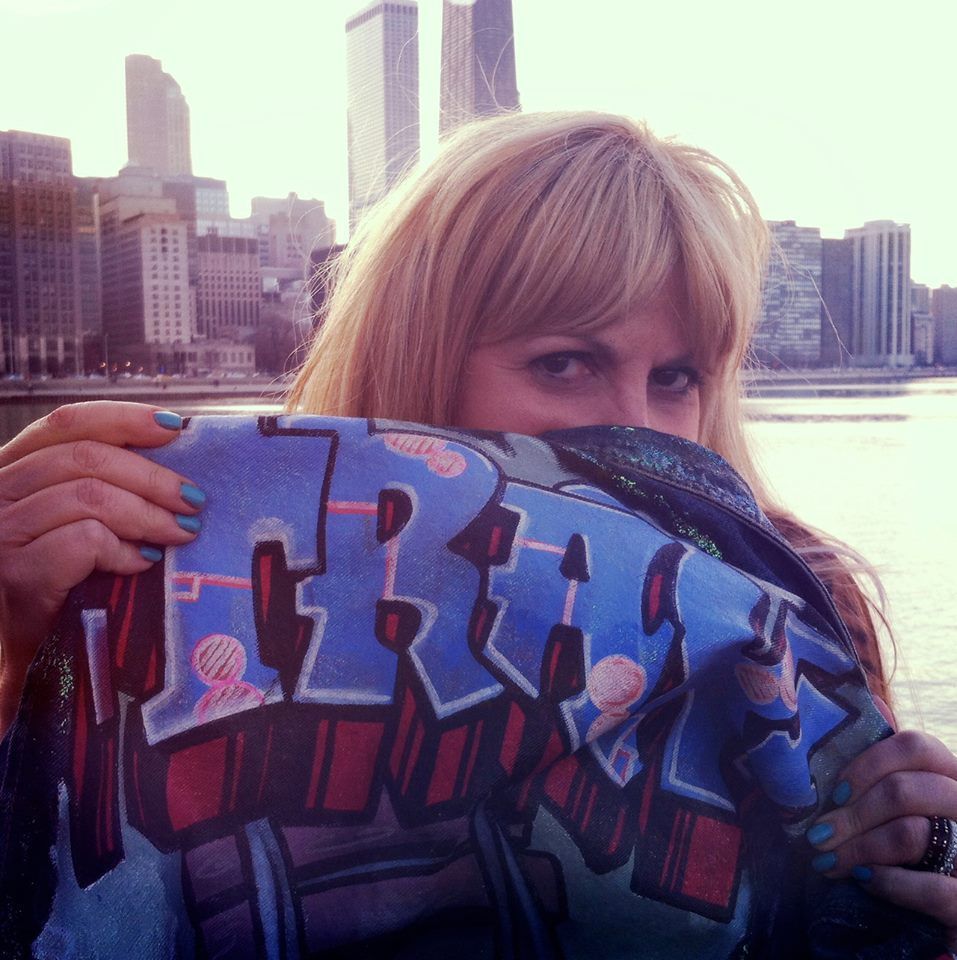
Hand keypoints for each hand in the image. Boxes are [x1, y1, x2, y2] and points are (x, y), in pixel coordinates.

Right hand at [0, 401, 205, 737]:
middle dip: (152, 475)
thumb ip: (94, 494)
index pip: (64, 423)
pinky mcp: (14, 576)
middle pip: (84, 456)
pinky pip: (83, 540)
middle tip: (194, 500)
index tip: (174, 428)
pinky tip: (142, 563)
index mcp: (8, 475)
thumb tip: (169, 472)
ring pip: (88, 494)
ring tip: (181, 532)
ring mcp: (0, 535)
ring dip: (149, 512)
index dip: (122, 417)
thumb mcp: (60, 533)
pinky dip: (123, 548)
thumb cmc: (36, 599)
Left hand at [805, 729, 956, 945]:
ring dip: (859, 847)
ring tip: (828, 860)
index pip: (915, 747)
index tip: (837, 792)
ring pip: (911, 833)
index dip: (869, 765)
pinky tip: (863, 880)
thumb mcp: (900, 813)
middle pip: (904, 790)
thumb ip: (876, 791)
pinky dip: (890, 883)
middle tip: (818, 835)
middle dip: (852, 814)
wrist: (948, 913)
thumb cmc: (912, 854)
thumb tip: (820, 784)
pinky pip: (932, 889)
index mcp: (951, 777)